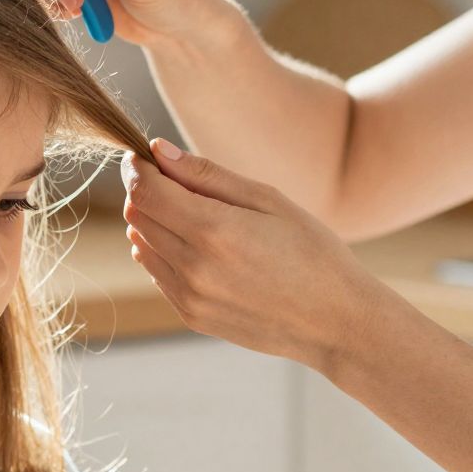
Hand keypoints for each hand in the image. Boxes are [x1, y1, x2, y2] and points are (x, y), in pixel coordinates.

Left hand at [121, 137, 386, 372]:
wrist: (335, 321)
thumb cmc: (313, 251)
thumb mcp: (268, 200)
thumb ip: (207, 175)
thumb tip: (157, 150)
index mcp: (214, 230)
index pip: (145, 190)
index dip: (137, 167)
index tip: (145, 156)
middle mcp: (194, 267)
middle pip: (137, 216)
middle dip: (146, 192)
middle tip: (177, 183)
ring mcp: (189, 297)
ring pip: (141, 245)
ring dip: (154, 224)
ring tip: (197, 217)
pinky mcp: (191, 316)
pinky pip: (157, 274)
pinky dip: (166, 253)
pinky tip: (203, 249)